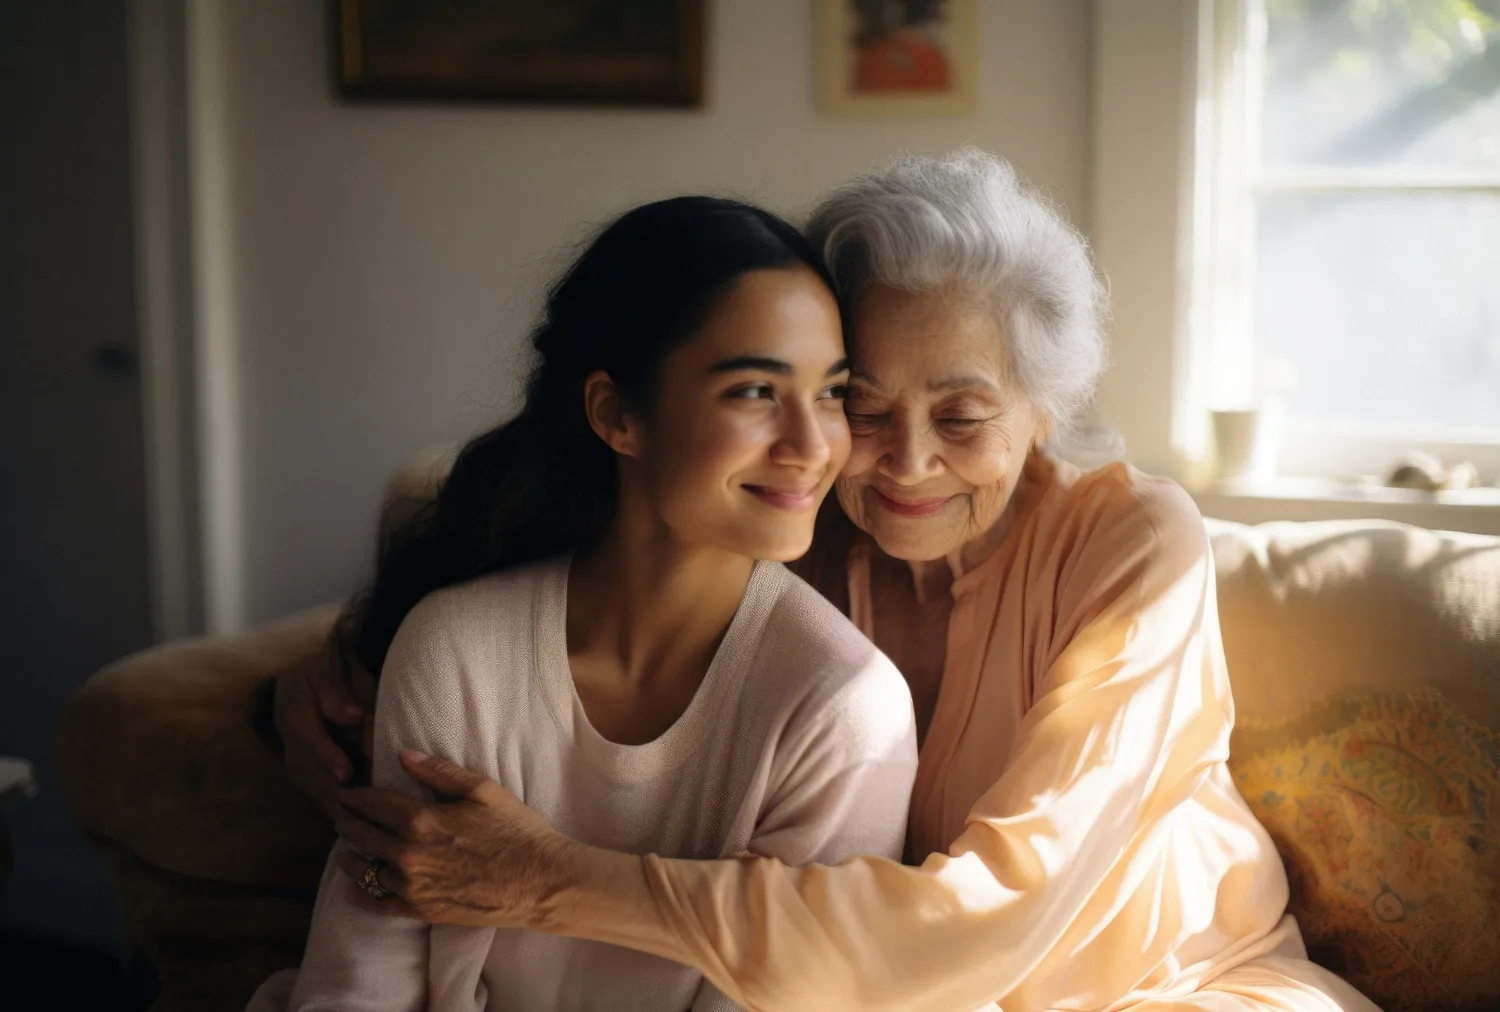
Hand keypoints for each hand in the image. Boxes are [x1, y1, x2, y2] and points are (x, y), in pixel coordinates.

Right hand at [273, 649, 375, 817]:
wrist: (308, 683)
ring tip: (366, 823)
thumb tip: (351, 716)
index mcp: (293, 711)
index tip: (345, 773)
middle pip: (310, 772)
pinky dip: (338, 811)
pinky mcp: (306, 776)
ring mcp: (297, 763)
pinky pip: (319, 796)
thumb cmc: (326, 671)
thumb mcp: (329, 668)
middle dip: (336, 792)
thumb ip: (336, 691)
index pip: (307, 738)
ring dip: (337, 807)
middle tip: (364, 809)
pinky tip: (359, 826)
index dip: (326, 757)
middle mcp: (291, 743)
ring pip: (314, 789)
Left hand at [334, 749, 571, 928]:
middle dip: (345, 820)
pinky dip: (360, 894)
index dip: (354, 793)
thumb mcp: (483, 790)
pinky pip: (378, 904)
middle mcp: (408, 855)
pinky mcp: (421, 911)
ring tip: (343, 845)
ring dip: (349, 854)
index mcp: (421, 820)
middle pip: (361, 835)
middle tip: (337, 811)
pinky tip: (351, 887)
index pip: (372, 803)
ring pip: (364, 870)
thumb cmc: (516, 831)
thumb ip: (439, 772)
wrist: (540, 882)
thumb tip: (402, 755)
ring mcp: (412, 887)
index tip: (344, 788)